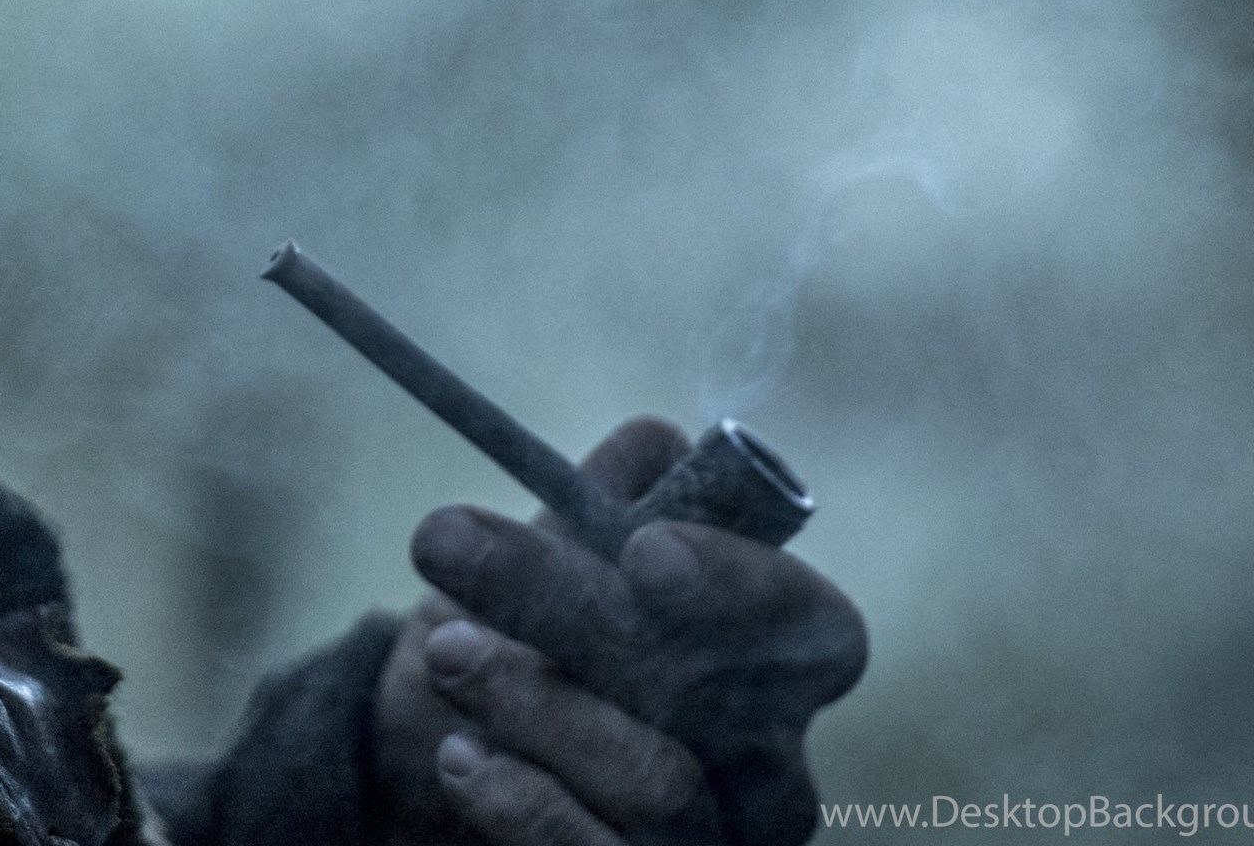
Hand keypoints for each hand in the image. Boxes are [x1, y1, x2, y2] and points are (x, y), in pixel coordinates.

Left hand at [370, 418, 867, 845]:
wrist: (436, 757)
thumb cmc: (526, 637)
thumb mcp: (553, 555)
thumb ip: (606, 499)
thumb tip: (654, 447)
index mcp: (776, 666)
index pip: (816, 631)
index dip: (744, 589)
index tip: (644, 552)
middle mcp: (770, 769)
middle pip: (718, 705)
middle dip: (575, 612)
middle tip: (448, 541)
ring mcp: (712, 843)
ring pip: (660, 785)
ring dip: (534, 704)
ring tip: (448, 652)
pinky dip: (523, 801)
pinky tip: (462, 755)